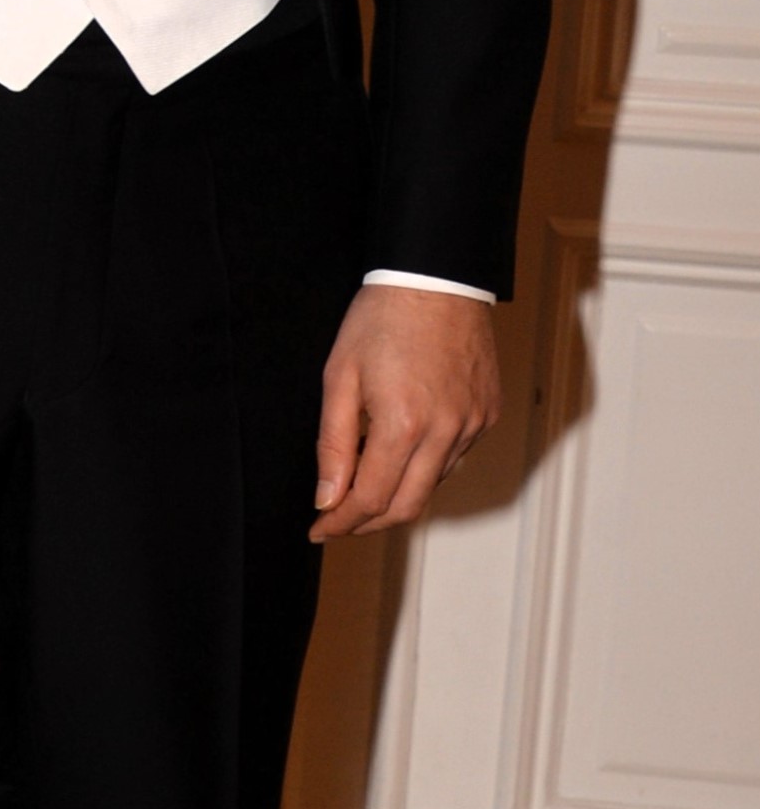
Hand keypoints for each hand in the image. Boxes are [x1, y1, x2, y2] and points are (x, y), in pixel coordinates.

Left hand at [310, 283, 499, 540]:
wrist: (436, 278)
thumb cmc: (382, 319)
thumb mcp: (340, 378)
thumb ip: (333, 444)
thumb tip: (326, 498)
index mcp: (404, 424)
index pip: (371, 499)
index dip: (341, 522)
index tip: (320, 529)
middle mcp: (446, 431)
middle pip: (407, 506)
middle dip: (368, 522)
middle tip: (338, 520)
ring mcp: (473, 425)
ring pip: (432, 484)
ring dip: (396, 493)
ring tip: (364, 478)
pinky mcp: (487, 414)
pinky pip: (454, 458)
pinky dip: (424, 466)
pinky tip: (402, 449)